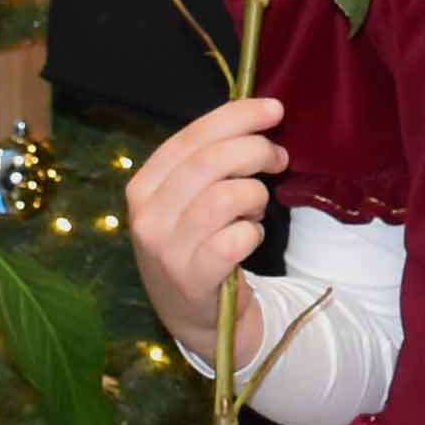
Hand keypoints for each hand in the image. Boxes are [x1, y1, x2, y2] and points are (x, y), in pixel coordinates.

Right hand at [123, 98, 289, 373]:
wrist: (194, 315)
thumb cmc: (197, 243)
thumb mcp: (188, 199)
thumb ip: (211, 160)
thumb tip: (260, 116)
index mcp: (144, 186)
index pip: (191, 138)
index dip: (235, 117)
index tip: (274, 110)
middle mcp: (147, 215)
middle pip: (210, 162)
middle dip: (255, 150)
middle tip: (279, 158)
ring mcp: (165, 249)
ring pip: (226, 197)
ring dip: (255, 197)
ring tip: (256, 210)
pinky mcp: (190, 279)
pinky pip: (234, 240)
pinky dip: (252, 234)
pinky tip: (248, 239)